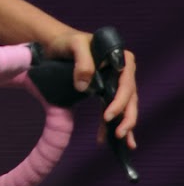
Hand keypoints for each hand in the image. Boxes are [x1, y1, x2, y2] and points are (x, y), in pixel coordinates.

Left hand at [39, 29, 138, 148]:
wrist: (56, 44)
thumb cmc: (67, 42)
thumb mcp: (74, 45)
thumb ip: (82, 61)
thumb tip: (84, 86)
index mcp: (121, 59)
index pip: (126, 84)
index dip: (120, 101)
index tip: (107, 116)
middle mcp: (123, 72)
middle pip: (130, 98)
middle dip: (127, 118)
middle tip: (118, 135)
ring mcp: (116, 83)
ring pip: (124, 107)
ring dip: (123, 125)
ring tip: (120, 143)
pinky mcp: (106, 91)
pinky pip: (112, 110)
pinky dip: (111, 125)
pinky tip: (108, 140)